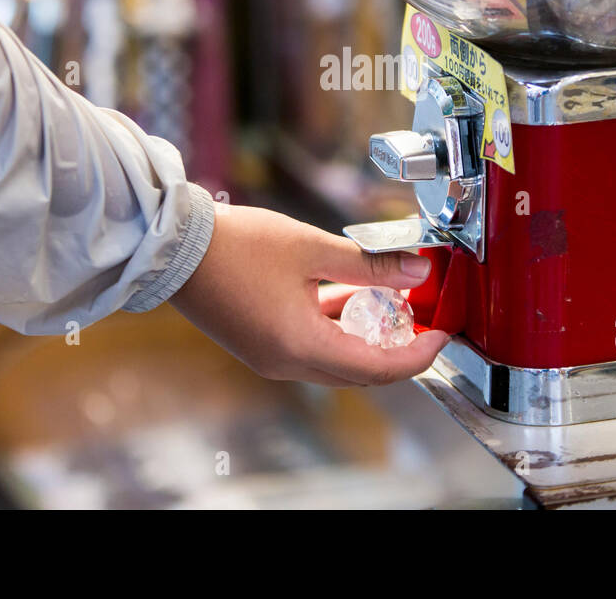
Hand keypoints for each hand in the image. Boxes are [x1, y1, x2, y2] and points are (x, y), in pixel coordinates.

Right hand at [169, 203, 449, 385]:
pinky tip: (349, 293)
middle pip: (361, 370)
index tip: (442, 334)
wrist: (173, 247)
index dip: (419, 355)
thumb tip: (418, 269)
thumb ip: (369, 264)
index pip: (379, 368)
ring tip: (391, 296)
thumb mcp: (311, 248)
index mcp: (302, 346)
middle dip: (398, 346)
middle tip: (422, 315)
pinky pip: (313, 347)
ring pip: (337, 359)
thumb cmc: (236, 245)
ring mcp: (271, 357)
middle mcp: (287, 362)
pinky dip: (338, 327)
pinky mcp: (261, 344)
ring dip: (367, 334)